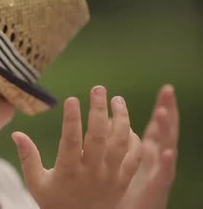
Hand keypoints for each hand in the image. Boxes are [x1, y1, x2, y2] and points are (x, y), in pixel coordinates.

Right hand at [12, 86, 141, 208]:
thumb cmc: (54, 202)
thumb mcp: (36, 182)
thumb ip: (28, 157)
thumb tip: (16, 133)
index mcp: (68, 171)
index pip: (71, 141)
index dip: (71, 119)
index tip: (72, 99)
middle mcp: (91, 173)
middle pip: (99, 136)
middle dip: (99, 109)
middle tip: (98, 88)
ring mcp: (110, 177)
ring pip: (121, 143)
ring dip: (122, 118)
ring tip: (117, 99)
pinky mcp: (123, 181)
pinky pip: (134, 157)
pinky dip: (133, 139)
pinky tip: (126, 125)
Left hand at [117, 85, 178, 208]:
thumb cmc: (120, 189)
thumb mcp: (121, 161)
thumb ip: (115, 140)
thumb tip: (109, 121)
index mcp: (149, 152)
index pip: (158, 126)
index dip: (164, 108)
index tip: (167, 89)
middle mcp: (156, 159)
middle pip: (165, 131)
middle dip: (168, 111)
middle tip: (169, 90)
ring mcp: (157, 172)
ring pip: (165, 148)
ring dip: (166, 130)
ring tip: (164, 112)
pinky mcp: (156, 188)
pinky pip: (163, 175)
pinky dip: (166, 164)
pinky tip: (167, 152)